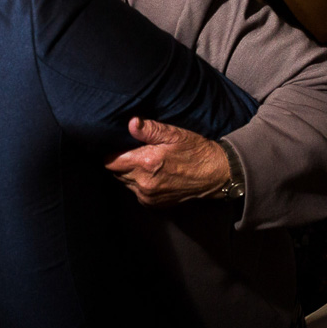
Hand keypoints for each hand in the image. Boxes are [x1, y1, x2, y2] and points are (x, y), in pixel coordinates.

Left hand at [104, 118, 229, 206]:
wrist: (215, 174)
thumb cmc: (195, 151)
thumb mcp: (175, 134)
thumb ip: (150, 129)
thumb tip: (130, 123)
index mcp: (146, 163)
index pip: (111, 161)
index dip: (111, 153)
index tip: (117, 146)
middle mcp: (144, 183)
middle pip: (116, 172)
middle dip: (120, 162)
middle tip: (132, 151)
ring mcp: (148, 196)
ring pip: (125, 183)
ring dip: (130, 173)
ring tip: (144, 163)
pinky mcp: (153, 204)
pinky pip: (136, 193)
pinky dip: (139, 184)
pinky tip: (152, 175)